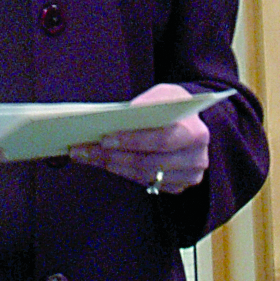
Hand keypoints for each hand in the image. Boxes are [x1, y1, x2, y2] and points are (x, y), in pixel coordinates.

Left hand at [69, 82, 209, 194]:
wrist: (189, 121)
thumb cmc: (171, 106)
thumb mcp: (162, 95)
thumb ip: (146, 103)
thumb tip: (120, 117)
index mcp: (195, 133)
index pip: (162, 140)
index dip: (132, 141)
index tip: (104, 139)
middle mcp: (196, 158)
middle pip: (149, 163)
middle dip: (112, 156)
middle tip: (83, 149)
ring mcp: (189, 176)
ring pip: (144, 176)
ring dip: (110, 166)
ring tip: (84, 155)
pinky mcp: (178, 185)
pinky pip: (145, 182)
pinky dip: (121, 172)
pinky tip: (101, 162)